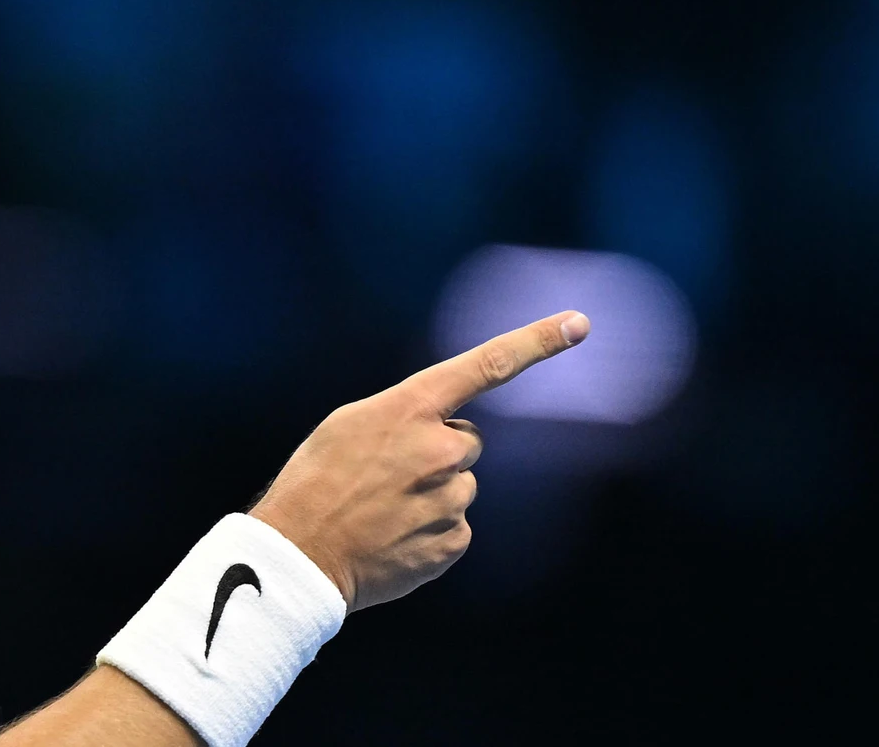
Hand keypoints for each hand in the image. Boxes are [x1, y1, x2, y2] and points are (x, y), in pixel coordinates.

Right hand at [249, 311, 588, 611]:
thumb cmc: (316, 481)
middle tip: (386, 474)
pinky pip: (455, 526)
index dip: (537, 341)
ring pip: (459, 485)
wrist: (300, 555)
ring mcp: (452, 498)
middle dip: (437, 452)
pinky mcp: (454, 541)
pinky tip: (393, 535)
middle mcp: (441, 448)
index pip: (487, 365)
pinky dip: (429, 530)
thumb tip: (442, 428)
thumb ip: (404, 415)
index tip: (578, 323)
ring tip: (382, 508)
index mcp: (412, 408)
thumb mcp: (349, 424)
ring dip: (431, 493)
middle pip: (466, 441)